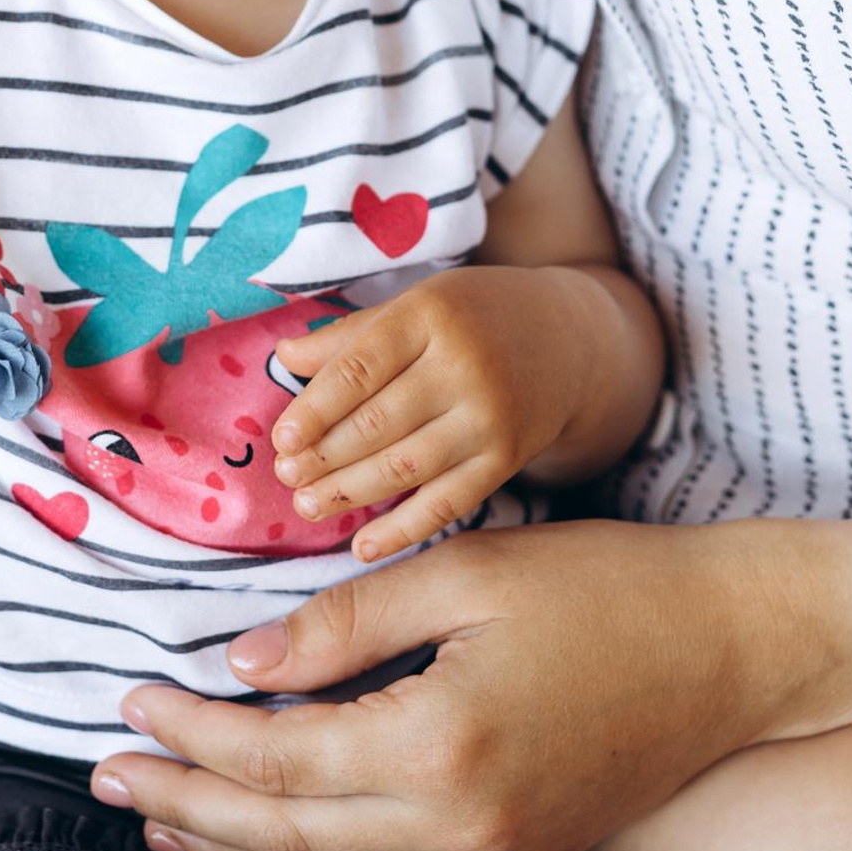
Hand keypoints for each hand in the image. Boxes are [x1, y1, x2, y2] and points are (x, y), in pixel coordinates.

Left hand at [90, 517, 836, 850]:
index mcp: (440, 748)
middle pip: (284, 841)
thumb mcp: (468, 574)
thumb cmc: (606, 589)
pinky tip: (274, 850)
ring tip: (162, 820)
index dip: (191, 732)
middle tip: (111, 768)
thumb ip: (346, 623)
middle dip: (187, 804)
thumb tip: (244, 659)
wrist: (733, 648)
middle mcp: (461, 834)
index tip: (134, 694)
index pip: (274, 758)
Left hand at [269, 266, 591, 561]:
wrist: (571, 339)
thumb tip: (283, 355)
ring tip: (308, 506)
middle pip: (379, 422)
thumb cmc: (474, 316)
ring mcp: (490, 415)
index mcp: (430, 314)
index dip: (314, 409)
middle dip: (324, 456)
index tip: (280, 440)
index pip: (359, 368)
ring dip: (351, 493)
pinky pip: (449, 501)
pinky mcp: (508, 457)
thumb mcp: (417, 305)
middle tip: (287, 478)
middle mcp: (463, 364)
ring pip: (407, 466)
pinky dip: (404, 528)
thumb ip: (352, 336)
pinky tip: (364, 545)